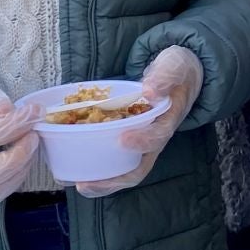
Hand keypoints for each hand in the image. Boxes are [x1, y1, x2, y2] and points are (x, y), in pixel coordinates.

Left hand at [74, 46, 202, 198]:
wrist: (178, 78)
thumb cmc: (175, 71)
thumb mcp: (174, 66)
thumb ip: (165, 76)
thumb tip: (150, 91)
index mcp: (168, 120)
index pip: (158, 137)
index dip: (142, 141)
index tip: (123, 139)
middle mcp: (155, 139)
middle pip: (137, 168)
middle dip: (113, 179)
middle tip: (84, 183)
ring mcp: (141, 144)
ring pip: (123, 171)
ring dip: (100, 182)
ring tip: (74, 183)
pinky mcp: (127, 143)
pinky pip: (113, 162)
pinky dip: (94, 171)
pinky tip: (71, 173)